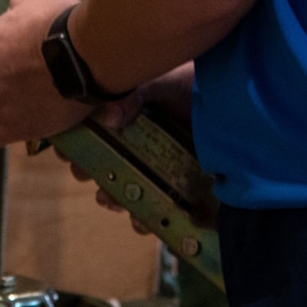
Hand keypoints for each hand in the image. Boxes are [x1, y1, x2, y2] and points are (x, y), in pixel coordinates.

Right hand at [71, 59, 194, 231]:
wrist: (241, 103)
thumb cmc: (198, 87)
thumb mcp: (163, 83)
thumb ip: (134, 96)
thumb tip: (108, 117)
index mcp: (132, 116)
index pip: (95, 133)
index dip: (77, 144)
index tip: (65, 152)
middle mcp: (144, 145)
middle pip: (108, 165)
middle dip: (93, 175)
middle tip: (86, 175)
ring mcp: (163, 170)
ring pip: (130, 191)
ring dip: (116, 200)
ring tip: (112, 199)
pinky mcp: (184, 192)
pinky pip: (162, 213)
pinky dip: (151, 223)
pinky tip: (146, 222)